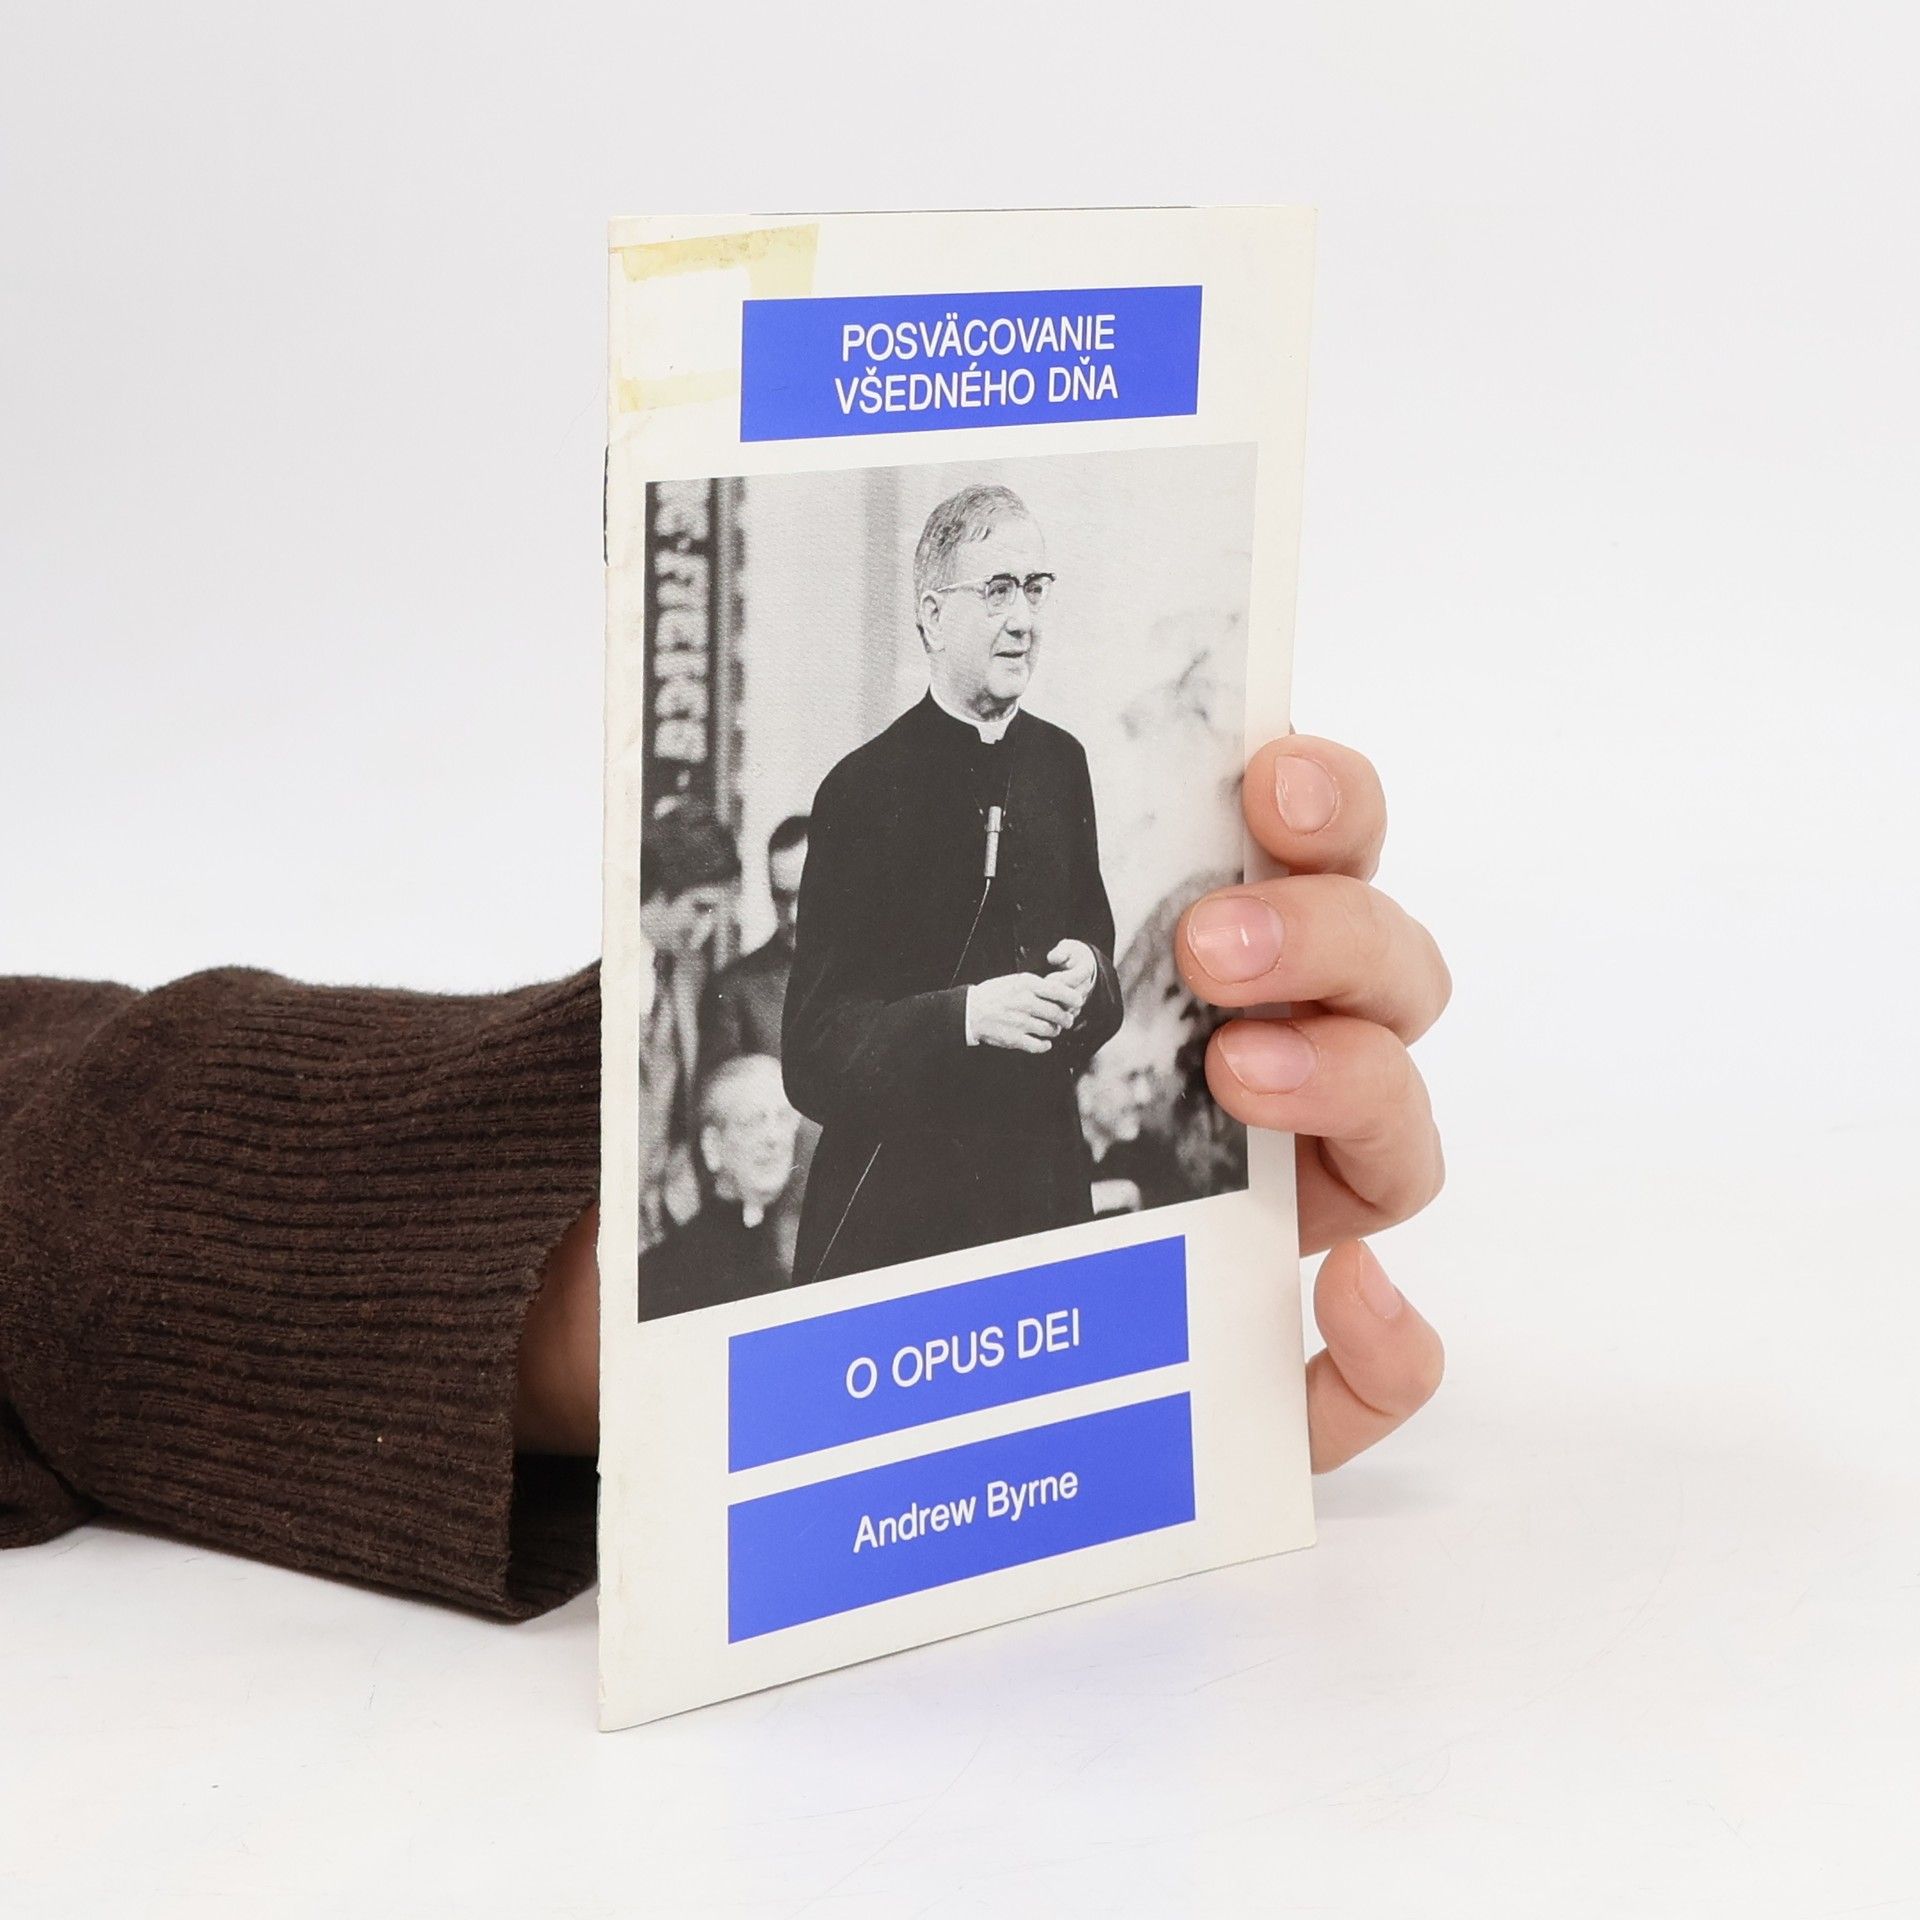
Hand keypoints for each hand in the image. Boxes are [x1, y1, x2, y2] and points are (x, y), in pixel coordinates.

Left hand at [519, 736, 1448, 1469]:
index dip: (1328, 802)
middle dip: (1331, 934)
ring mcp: (1265, 1219)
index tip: (1268, 781)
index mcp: (1182, 974)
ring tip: (1235, 1076)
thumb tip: (1027, 981)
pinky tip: (1344, 1298)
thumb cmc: (864, 1154)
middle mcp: (1251, 1078)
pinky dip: (1389, 1341)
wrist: (824, 1340)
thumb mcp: (852, 1039)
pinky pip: (1375, 1374)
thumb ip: (912, 976)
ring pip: (1400, 1143)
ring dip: (1355, 1084)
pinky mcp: (1254, 1359)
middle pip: (1389, 981)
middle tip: (1210, 946)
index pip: (1310, 861)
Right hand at [966, 971, 1076, 1052]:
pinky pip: (1039, 1045)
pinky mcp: (1015, 1039)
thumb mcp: (1016, 981)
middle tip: (1067, 1020)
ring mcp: (1021, 1022)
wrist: (970, 1011)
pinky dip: (1045, 1045)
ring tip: (1053, 1029)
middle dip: (1067, 1019)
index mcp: (1027, 985)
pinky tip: (1044, 1042)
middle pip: (1058, 1014)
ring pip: (1051, 1030)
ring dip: (1055, 1031)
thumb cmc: (993, 994)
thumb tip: (1061, 992)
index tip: (1078, 1002)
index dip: (1073, 999)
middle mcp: (1026, 1003)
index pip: (1060, 991)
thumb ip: (1037, 986)